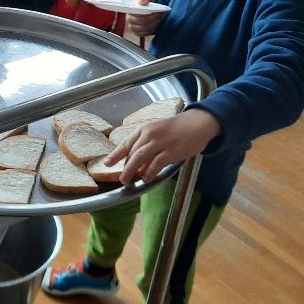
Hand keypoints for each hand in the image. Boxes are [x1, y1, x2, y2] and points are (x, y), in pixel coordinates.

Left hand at [104, 109, 220, 183]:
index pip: (126, 143)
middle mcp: (149, 134)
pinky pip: (155, 164)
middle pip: (132, 153)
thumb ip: (146, 144)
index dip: (115, 155)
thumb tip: (137, 164)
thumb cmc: (176, 129)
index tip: (106, 163)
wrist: (197, 123)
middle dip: (124, 167)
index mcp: (144, 129)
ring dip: (131, 171)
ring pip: (139, 158)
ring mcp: (160, 142)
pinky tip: (146, 179)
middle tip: (122, 179)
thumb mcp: (157, 131)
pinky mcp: (171, 151)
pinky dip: (149, 172)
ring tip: (128, 181)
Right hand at [125, 0, 164, 36]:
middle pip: (140, 23)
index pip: (135, 15)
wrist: (149, 9)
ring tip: (160, 17)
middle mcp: (129, 20)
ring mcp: (133, 27)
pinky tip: (157, 22)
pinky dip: (153, 28)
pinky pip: (146, 33)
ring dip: (154, 23)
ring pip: (144, 28)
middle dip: (152, 18)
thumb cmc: (146, 2)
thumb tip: (143, 1)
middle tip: (159, 14)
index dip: (145, 14)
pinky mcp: (139, 33)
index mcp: (129, 11)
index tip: (154, 11)